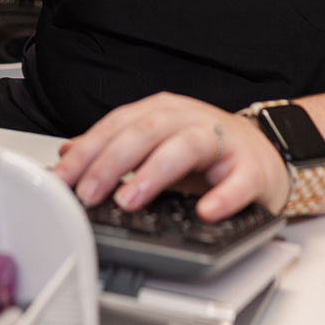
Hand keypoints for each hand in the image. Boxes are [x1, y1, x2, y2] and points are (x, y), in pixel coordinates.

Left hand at [53, 92, 289, 220]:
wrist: (263, 154)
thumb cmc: (205, 153)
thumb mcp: (154, 145)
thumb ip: (112, 148)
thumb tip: (66, 155)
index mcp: (161, 112)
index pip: (117, 125)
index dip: (87, 152)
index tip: (61, 179)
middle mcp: (189, 120)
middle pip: (146, 131)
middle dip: (111, 162)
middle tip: (88, 193)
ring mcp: (222, 142)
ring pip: (186, 147)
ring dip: (154, 173)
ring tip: (130, 200)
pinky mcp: (252, 168)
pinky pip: (239, 181)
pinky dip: (223, 197)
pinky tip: (207, 212)